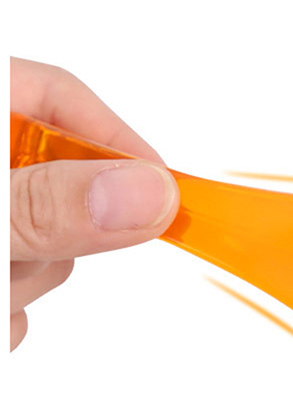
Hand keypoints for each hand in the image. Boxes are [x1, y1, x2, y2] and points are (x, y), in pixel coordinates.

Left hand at [10, 58, 179, 350]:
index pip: (60, 98)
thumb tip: (152, 194)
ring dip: (27, 284)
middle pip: (61, 183)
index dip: (117, 143)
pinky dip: (10, 308)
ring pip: (43, 244)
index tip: (163, 199)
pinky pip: (19, 284)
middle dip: (62, 239)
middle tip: (22, 266)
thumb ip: (51, 204)